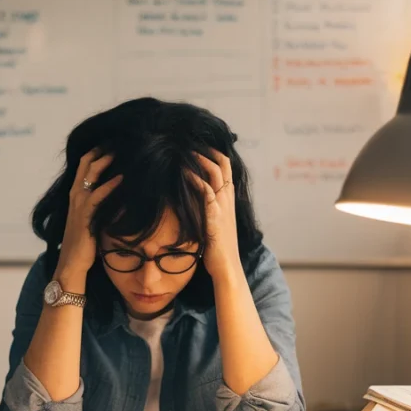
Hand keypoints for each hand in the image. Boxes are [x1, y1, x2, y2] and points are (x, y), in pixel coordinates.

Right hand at [56, 150, 120, 288]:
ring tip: (122, 150)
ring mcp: (79, 204)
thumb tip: (120, 196)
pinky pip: (98, 195)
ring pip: (91, 173)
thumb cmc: (85, 243)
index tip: (114, 142)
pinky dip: (111, 185)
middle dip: (102, 149)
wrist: (72, 263)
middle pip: (87, 162)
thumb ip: (100, 205)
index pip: (85, 164)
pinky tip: (123, 178)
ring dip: (106, 160)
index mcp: (76, 194)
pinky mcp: (85, 215)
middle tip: (120, 139)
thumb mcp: (92, 218)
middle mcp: (76, 195)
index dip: (98, 151)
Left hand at [192, 150, 241, 281]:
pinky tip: (182, 172)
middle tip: (189, 143)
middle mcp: (228, 199)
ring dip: (199, 159)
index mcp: (228, 200)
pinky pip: (205, 190)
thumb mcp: (215, 224)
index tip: (198, 147)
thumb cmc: (218, 249)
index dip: (214, 154)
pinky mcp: (214, 214)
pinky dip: (194, 178)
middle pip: (223, 164)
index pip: (226, 168)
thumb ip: (209, 210)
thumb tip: (195, 202)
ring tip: (185, 151)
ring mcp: (222, 206)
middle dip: (206, 150)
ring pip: (215, 172)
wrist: (226, 267)